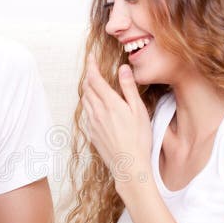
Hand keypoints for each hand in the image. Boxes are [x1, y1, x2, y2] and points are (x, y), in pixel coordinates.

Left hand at [82, 58, 151, 181]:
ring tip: (93, 84)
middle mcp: (97, 112)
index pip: (94, 78)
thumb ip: (128, 88)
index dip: (91, 65)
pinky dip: (89, 104)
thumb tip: (122, 68)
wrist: (128, 165)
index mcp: (109, 103)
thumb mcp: (138, 110)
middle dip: (89, 76)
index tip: (91, 57)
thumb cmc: (138, 139)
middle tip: (93, 68)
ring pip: (85, 100)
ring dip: (87, 89)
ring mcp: (92, 123)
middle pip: (87, 88)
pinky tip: (96, 106)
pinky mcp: (92, 133)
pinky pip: (86, 113)